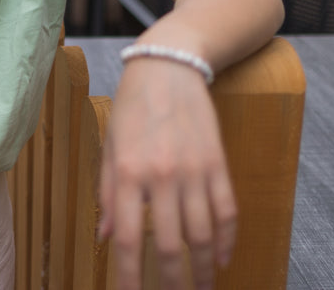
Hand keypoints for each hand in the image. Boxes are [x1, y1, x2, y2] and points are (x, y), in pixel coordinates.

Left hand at [98, 56, 235, 289]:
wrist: (169, 66)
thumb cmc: (132, 108)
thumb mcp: (110, 148)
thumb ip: (108, 194)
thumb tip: (107, 237)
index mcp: (128, 173)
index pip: (130, 240)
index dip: (130, 277)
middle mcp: (162, 176)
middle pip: (171, 246)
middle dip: (172, 282)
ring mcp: (194, 170)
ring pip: (203, 235)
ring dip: (203, 270)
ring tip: (201, 289)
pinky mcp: (218, 163)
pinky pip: (227, 211)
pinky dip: (226, 240)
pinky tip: (221, 259)